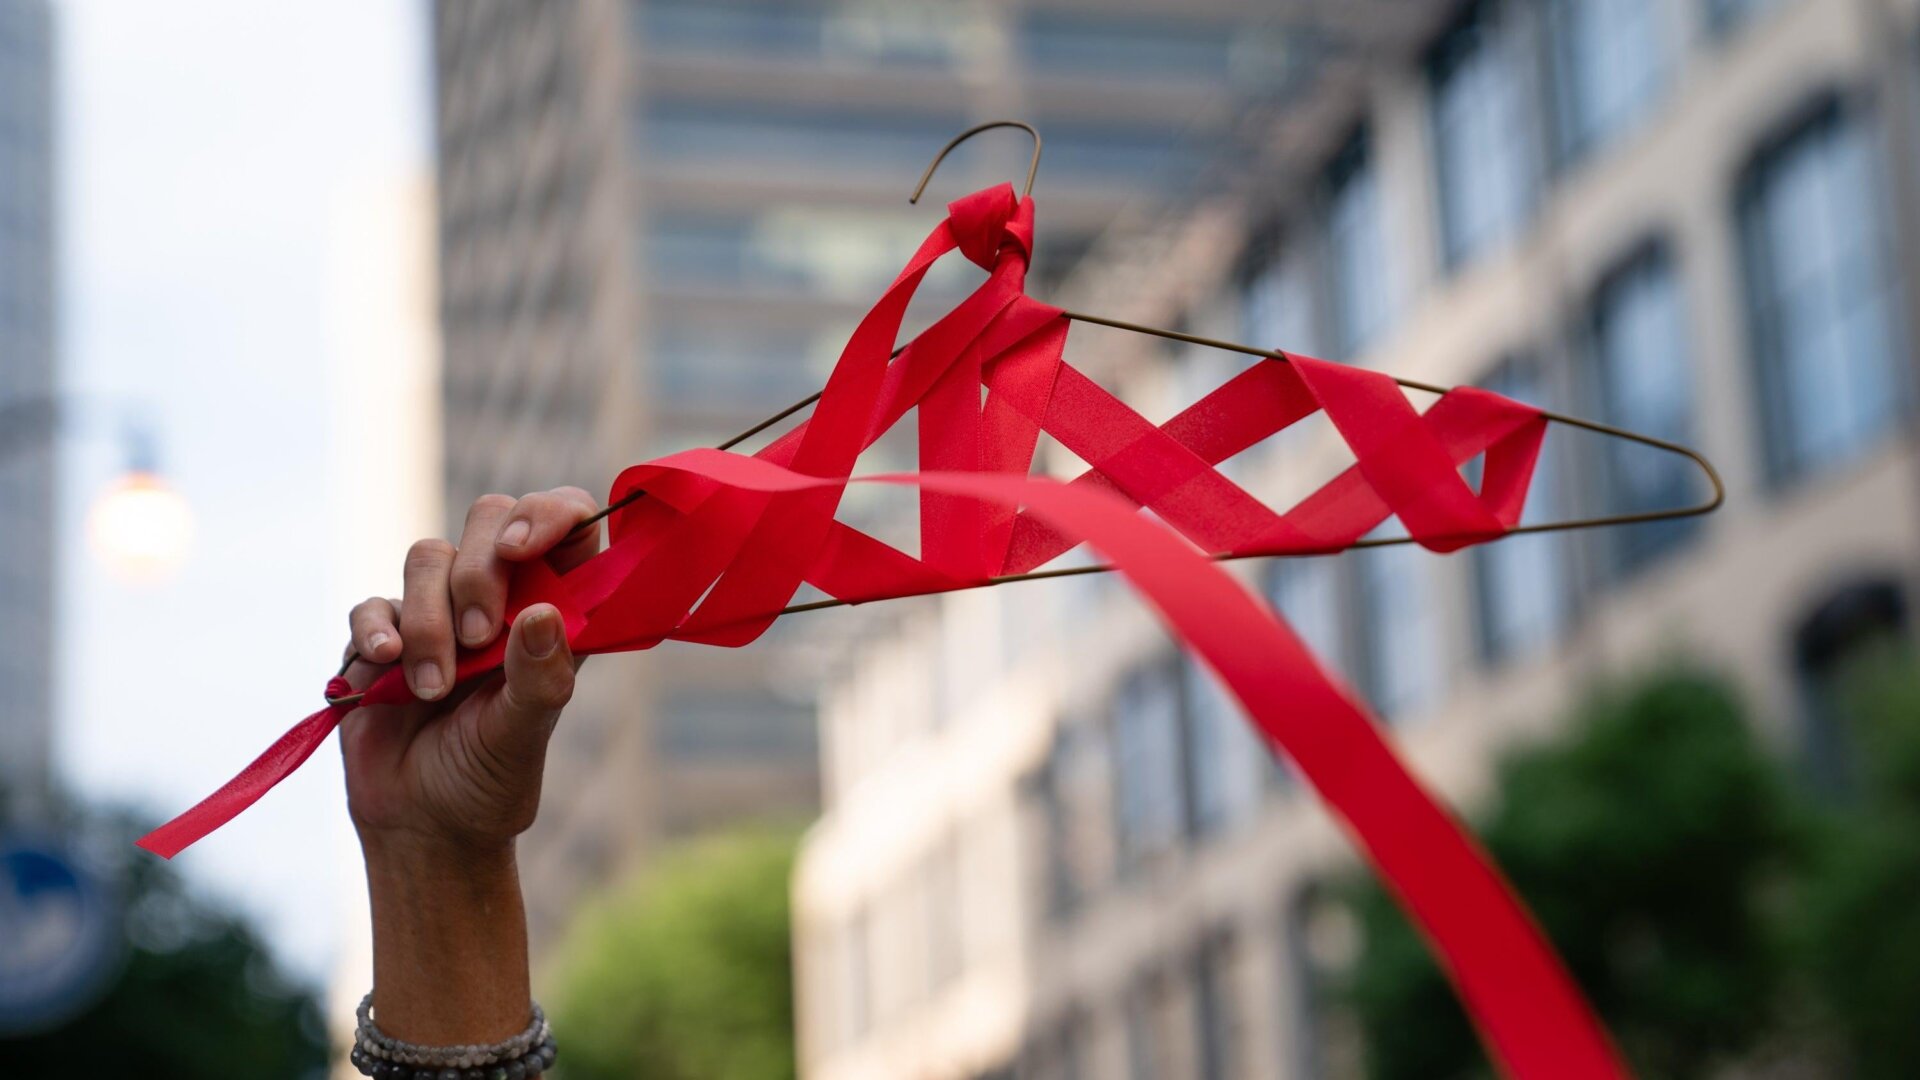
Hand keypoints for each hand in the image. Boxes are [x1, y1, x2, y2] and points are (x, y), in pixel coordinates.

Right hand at [338, 487, 601, 854]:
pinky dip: (377, 630)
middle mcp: (499, 599)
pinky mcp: (383, 636)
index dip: (551, 513)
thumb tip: (544, 612)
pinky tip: (388, 668)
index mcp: (553, 611)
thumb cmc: (489, 779)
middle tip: (480, 637)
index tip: (524, 546)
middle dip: (480, 569)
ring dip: (430, 620)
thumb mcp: (524, 734)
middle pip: (490, 517)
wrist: (421, 825)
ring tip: (435, 690)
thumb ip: (539, 677)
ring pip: (428, 554)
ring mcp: (438, 611)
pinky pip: (374, 602)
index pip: (568, 525)